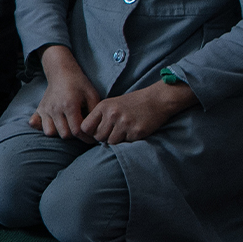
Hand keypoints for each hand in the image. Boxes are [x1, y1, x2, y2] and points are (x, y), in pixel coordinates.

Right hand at [29, 45, 100, 140]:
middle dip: (75, 137)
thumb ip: (95, 113)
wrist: (61, 72)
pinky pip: (37, 125)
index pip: (77, 130)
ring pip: (50, 132)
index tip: (93, 139)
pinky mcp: (39, 109)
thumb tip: (95, 128)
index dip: (87, 138)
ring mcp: (45, 110)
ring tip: (69, 128)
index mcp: (70, 105)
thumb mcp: (92, 95)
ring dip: (60, 133)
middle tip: (83, 133)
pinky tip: (54, 125)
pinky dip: (45, 127)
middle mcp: (55, 109)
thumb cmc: (79, 83)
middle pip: (64, 134)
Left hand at [80, 80, 196, 144]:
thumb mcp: (112, 104)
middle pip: (98, 137)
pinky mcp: (136, 131)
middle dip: (104, 137)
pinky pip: (125, 143)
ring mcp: (124, 123)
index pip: (85, 127)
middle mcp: (112, 114)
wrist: (157, 99)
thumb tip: (89, 135)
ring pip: (110, 142)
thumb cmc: (132, 103)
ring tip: (124, 131)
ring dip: (116, 140)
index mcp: (103, 106)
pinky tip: (134, 131)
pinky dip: (129, 140)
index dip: (90, 132)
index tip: (97, 132)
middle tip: (114, 132)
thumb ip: (100, 117)